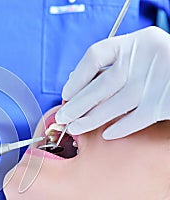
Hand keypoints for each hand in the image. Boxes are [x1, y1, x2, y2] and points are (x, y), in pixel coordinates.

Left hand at [55, 26, 169, 139]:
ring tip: (76, 127)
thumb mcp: (138, 56)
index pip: (96, 56)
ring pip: (116, 104)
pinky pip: (137, 119)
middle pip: (103, 84)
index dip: (77, 78)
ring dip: (92, 119)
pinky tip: (106, 133)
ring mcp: (158, 80)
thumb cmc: (158, 67)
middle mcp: (147, 57)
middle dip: (78, 104)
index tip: (66, 94)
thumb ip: (111, 66)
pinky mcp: (167, 102)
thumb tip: (74, 85)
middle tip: (63, 117)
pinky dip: (119, 128)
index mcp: (136, 41)